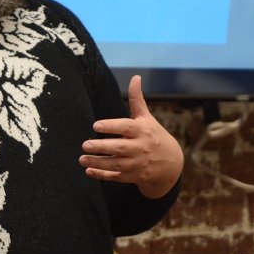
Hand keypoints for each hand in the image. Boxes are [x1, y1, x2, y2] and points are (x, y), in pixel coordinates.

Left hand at [79, 75, 183, 197]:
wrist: (171, 164)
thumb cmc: (154, 136)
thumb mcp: (147, 118)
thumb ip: (137, 99)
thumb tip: (135, 77)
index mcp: (142, 131)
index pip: (126, 127)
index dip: (112, 126)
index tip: (96, 125)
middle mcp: (140, 148)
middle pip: (119, 148)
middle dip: (102, 147)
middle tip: (85, 145)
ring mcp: (137, 164)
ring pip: (116, 164)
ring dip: (98, 162)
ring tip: (82, 158)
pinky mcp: (133, 177)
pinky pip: (116, 177)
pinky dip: (103, 176)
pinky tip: (89, 171)